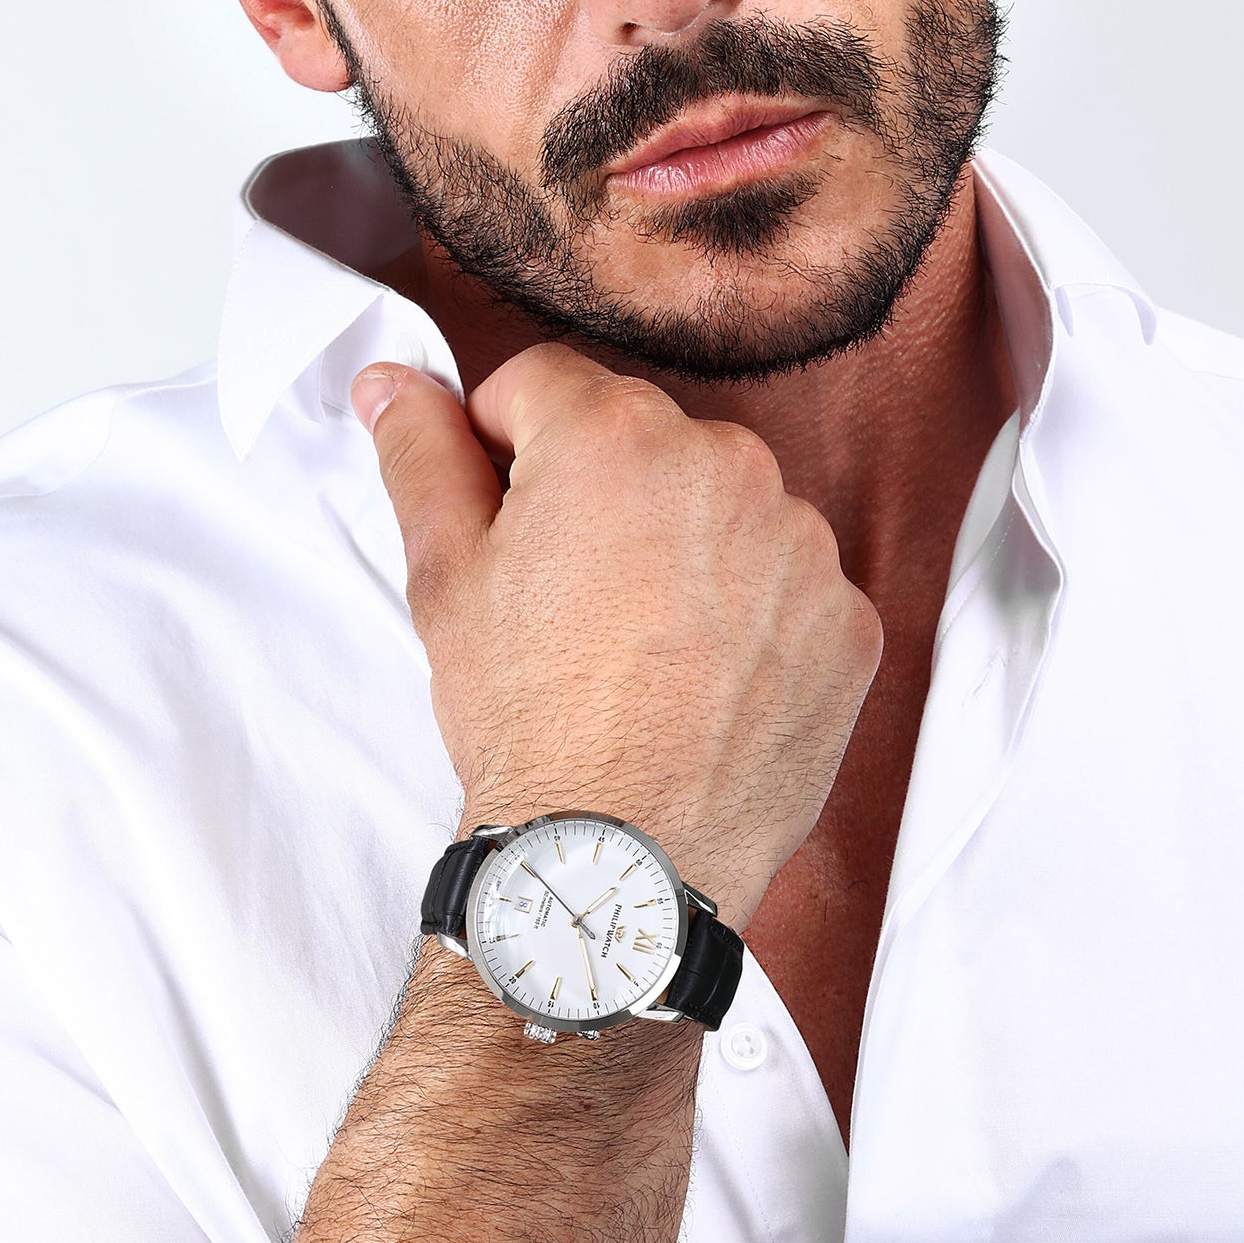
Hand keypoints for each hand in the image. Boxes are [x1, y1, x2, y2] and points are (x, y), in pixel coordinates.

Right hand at [351, 345, 882, 927]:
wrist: (619, 859)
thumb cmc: (528, 724)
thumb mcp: (445, 582)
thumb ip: (421, 457)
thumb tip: (393, 384)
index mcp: (614, 435)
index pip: (543, 386)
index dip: (504, 451)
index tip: (506, 526)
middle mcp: (729, 466)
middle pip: (644, 447)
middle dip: (602, 502)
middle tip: (568, 608)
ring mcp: (803, 547)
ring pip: (724, 515)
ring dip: (685, 556)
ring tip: (640, 656)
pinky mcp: (849, 622)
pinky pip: (790, 590)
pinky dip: (754, 623)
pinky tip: (705, 686)